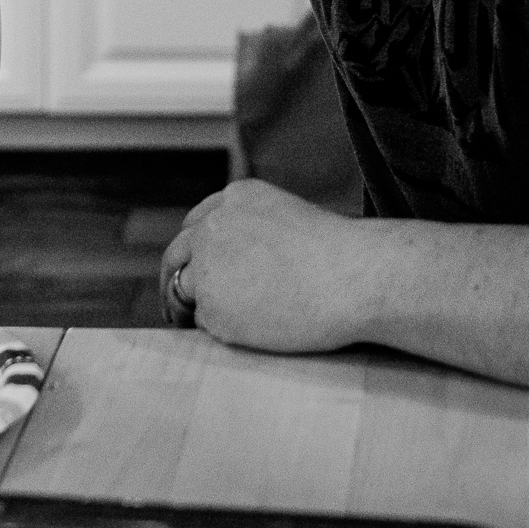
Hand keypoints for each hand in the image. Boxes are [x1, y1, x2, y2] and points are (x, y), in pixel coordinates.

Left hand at [160, 178, 373, 351]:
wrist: (353, 277)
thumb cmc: (341, 255)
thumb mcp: (290, 219)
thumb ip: (254, 231)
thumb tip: (238, 264)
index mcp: (235, 198)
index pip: (197, 224)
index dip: (196, 250)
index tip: (195, 268)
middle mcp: (212, 227)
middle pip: (177, 256)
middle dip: (175, 280)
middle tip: (177, 306)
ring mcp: (207, 267)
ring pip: (187, 291)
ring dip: (205, 306)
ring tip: (245, 321)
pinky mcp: (211, 307)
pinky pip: (206, 324)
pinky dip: (226, 329)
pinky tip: (263, 327)